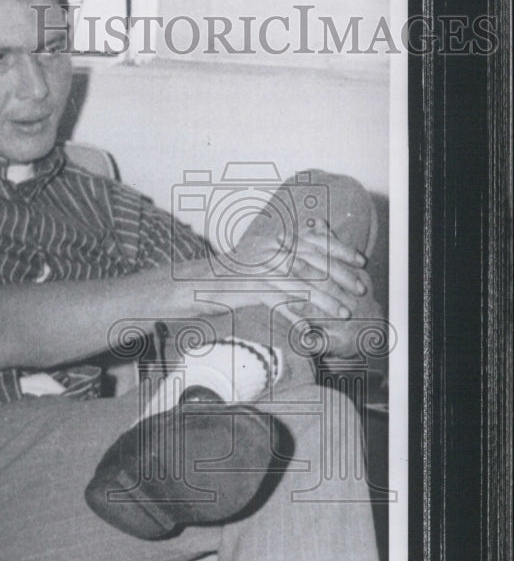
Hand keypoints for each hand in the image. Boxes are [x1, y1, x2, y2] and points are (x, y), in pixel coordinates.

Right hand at [223, 216, 368, 320]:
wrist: (200, 283)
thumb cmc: (235, 272)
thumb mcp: (263, 251)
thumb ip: (289, 244)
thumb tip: (319, 231)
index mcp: (275, 239)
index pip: (315, 240)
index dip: (340, 249)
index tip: (359, 261)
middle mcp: (269, 250)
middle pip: (313, 262)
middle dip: (340, 276)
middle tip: (359, 288)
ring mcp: (259, 269)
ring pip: (301, 284)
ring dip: (326, 300)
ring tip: (344, 311)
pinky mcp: (250, 289)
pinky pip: (280, 304)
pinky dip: (296, 317)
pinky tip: (310, 329)